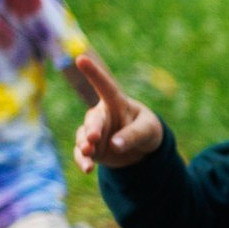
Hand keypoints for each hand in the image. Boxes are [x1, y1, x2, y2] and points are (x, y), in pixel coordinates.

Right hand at [69, 50, 162, 170]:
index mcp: (116, 102)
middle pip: (93, 120)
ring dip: (85, 145)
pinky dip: (83, 160)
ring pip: (84, 137)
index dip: (94, 72)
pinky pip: (82, 154)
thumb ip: (132, 135)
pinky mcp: (91, 149)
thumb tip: (114, 145)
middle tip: (94, 138)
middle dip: (92, 128)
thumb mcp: (147, 130)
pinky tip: (87, 168)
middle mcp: (102, 116)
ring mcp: (94, 133)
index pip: (104, 86)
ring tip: (89, 152)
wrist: (143, 148)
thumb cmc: (147, 129)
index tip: (81, 58)